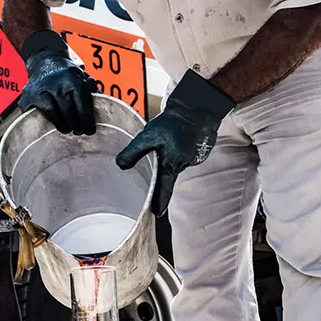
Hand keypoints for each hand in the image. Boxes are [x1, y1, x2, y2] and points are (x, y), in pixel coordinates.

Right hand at [19, 31, 97, 134]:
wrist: (44, 60)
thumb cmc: (65, 73)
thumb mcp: (82, 77)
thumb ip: (92, 92)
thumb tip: (104, 108)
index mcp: (71, 79)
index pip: (81, 105)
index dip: (86, 121)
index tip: (90, 130)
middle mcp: (55, 83)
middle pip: (68, 112)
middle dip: (75, 125)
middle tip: (79, 131)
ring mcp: (39, 90)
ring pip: (52, 114)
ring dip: (61, 125)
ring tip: (66, 129)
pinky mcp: (28, 97)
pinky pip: (37, 114)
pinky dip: (45, 121)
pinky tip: (51, 123)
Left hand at [116, 70, 234, 216]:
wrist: (197, 107)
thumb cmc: (172, 122)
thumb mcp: (148, 136)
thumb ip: (134, 152)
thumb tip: (120, 166)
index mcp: (172, 164)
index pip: (164, 189)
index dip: (160, 201)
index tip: (157, 213)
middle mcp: (185, 164)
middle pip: (169, 174)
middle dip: (163, 168)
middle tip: (160, 156)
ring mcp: (194, 158)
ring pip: (177, 163)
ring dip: (171, 156)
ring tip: (170, 140)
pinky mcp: (199, 151)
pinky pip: (185, 155)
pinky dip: (179, 150)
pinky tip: (178, 138)